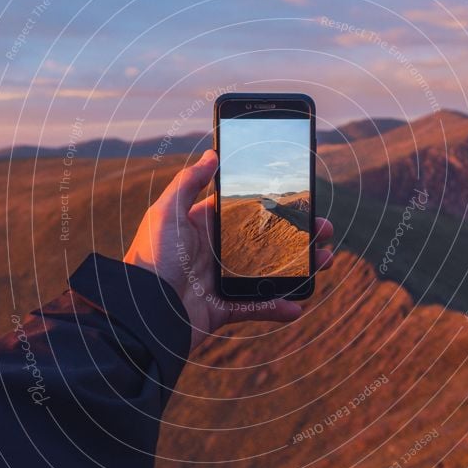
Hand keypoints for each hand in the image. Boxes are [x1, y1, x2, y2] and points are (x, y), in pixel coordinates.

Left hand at [124, 150, 333, 349]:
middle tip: (323, 228)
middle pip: (265, 240)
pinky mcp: (223, 309)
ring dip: (298, 269)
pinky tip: (298, 305)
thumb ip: (189, 182)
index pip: (244, 210)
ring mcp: (221, 281)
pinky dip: (278, 307)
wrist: (143, 313)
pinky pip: (256, 307)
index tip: (299, 197)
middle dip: (297, 235)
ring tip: (324, 261)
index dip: (272, 204)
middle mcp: (215, 252)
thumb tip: (212, 154)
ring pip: (269, 273)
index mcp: (203, 227)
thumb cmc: (150, 258)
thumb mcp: (166, 213)